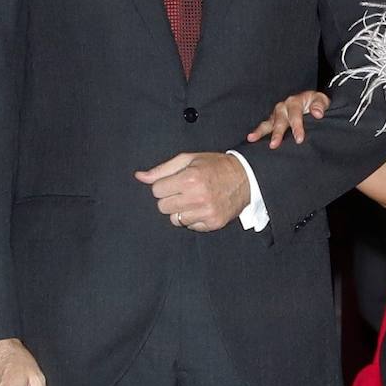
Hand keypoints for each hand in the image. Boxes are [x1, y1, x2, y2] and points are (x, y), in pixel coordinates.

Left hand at [134, 152, 250, 230]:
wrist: (246, 177)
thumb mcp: (189, 159)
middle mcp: (197, 197)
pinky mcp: (213, 223)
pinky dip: (192, 218)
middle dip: (169, 198)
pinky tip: (202, 207)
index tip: (175, 181)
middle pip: (162, 206)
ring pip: (174, 219)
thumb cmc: (215, 165)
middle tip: (184, 191)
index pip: (156, 190)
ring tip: (193, 200)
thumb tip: (139, 177)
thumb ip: (162, 169)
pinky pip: (189, 226)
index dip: (163, 185)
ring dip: (180, 210)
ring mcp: (206, 212)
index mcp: (189, 178)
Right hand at [247, 90, 330, 147]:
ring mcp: (277, 114)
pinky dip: (257, 132)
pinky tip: (251, 139)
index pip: (295, 115)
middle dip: (277, 133)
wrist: (311, 102)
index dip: (297, 127)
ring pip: (268, 123)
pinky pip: (265, 126)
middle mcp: (283, 107)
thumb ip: (320, 105)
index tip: (299, 139)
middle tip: (275, 144)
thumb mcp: (321, 100)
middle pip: (279, 120)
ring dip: (261, 131)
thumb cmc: (315, 103)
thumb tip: (317, 113)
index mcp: (295, 101)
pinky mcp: (273, 120)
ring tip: (252, 138)